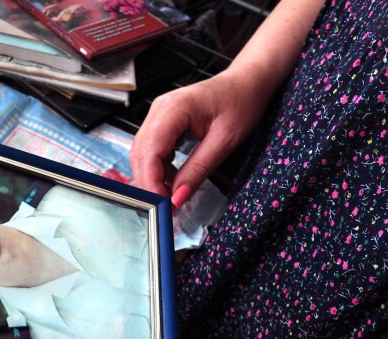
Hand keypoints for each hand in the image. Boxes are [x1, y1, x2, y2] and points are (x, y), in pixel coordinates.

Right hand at [129, 65, 271, 204]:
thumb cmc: (241, 102)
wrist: (247, 81)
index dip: (151, 182)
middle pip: (140, 154)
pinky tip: (174, 179)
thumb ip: (199, 170)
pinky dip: (159, 168)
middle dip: (149, 184)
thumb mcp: (225, 141)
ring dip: (153, 177)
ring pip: (142, 154)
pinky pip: (151, 149)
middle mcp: (159, 109)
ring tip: (172, 196)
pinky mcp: (162, 121)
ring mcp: (158, 114)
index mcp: (174, 109)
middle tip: (166, 208)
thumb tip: (178, 198)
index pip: (149, 152)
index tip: (161, 205)